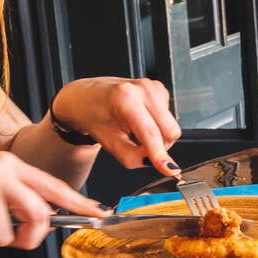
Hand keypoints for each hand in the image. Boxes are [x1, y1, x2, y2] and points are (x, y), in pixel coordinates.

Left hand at [50, 77, 182, 173]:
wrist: (86, 96)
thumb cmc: (92, 115)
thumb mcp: (107, 141)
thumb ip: (130, 156)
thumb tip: (151, 162)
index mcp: (126, 98)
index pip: (151, 133)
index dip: (160, 155)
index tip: (169, 170)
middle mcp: (143, 89)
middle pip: (169, 130)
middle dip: (159, 146)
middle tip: (138, 146)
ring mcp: (153, 87)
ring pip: (171, 126)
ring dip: (157, 136)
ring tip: (134, 131)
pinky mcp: (159, 90)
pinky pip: (169, 118)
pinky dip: (157, 126)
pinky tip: (140, 121)